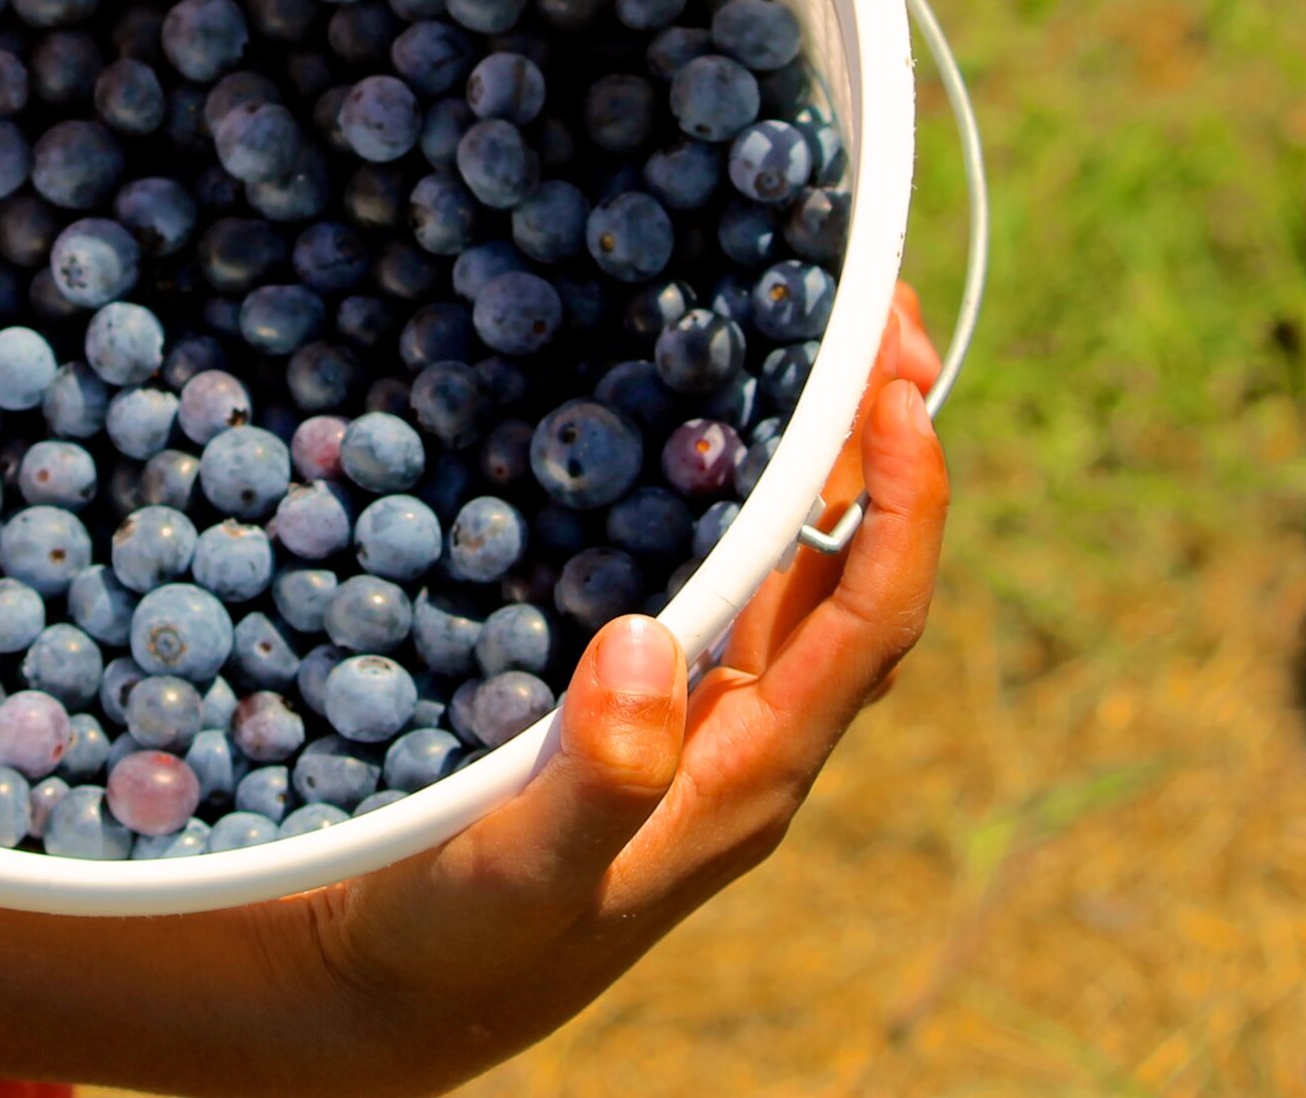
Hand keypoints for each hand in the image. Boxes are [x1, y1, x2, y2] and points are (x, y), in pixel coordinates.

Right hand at [271, 284, 947, 1097]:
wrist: (403, 990)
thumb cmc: (463, 942)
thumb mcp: (519, 874)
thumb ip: (597, 782)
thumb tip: (647, 646)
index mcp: (750, 769)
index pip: (871, 619)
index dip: (903, 502)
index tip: (895, 386)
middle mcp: (748, 736)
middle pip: (860, 574)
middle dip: (885, 447)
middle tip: (872, 314)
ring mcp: (698, 717)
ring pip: (796, 573)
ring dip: (820, 463)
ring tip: (812, 340)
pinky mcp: (640, 704)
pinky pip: (719, 581)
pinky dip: (732, 496)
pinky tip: (689, 432)